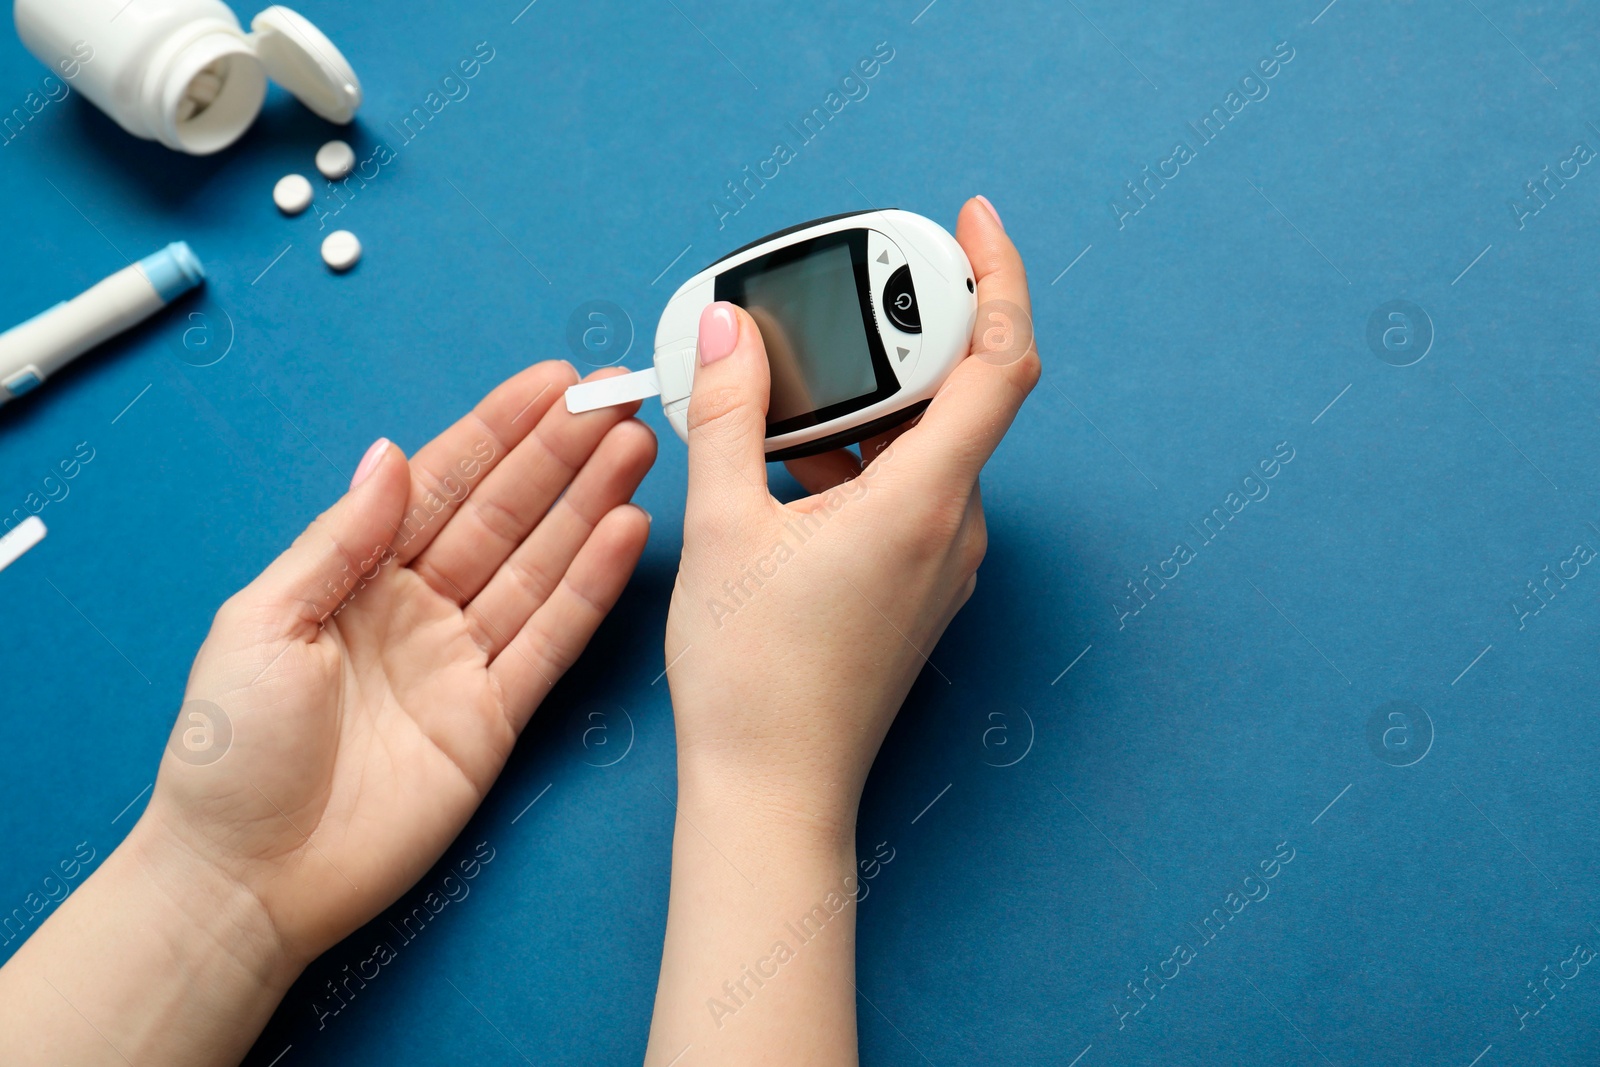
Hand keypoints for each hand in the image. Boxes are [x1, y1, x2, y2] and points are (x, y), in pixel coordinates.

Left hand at [145, 360, 654, 963]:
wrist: (247, 877)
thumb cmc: (231, 751)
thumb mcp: (263, 621)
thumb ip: (339, 539)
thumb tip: (391, 456)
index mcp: (355, 574)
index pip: (443, 483)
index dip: (501, 430)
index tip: (556, 383)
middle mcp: (417, 607)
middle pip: (505, 514)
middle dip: (562, 454)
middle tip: (620, 400)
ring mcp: (462, 660)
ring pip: (540, 565)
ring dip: (590, 505)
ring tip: (638, 449)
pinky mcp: (496, 718)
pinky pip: (553, 639)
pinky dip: (592, 588)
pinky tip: (624, 533)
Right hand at [664, 197, 1037, 825]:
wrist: (772, 792)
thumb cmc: (752, 677)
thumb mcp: (723, 528)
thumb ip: (728, 418)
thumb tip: (730, 335)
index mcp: (926, 501)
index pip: (1000, 362)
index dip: (998, 278)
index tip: (973, 222)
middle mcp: (955, 528)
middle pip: (957, 398)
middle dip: (898, 342)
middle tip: (835, 309)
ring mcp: (943, 564)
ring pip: (923, 450)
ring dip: (864, 412)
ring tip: (781, 403)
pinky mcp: (918, 589)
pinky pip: (907, 496)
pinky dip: (859, 464)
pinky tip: (787, 474)